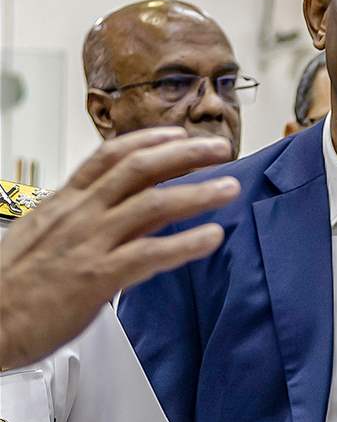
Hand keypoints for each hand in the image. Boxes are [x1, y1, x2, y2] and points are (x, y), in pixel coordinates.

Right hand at [0, 128, 234, 368]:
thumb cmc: (9, 287)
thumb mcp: (43, 239)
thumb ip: (82, 224)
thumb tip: (117, 217)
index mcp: (63, 204)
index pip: (108, 157)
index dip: (147, 141)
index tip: (177, 134)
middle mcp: (79, 216)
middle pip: (139, 169)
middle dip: (184, 154)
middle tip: (219, 148)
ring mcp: (88, 244)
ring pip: (153, 205)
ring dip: (198, 194)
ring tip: (230, 188)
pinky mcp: (97, 278)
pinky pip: (150, 254)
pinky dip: (186, 244)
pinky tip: (212, 238)